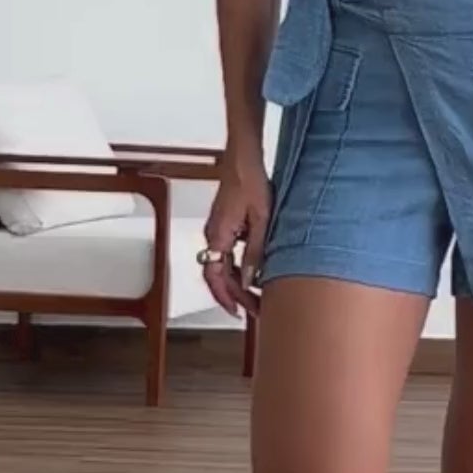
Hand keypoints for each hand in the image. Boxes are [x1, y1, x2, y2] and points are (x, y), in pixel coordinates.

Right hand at [201, 159, 269, 319]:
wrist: (243, 158)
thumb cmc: (250, 182)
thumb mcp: (260, 221)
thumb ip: (254, 252)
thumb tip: (249, 280)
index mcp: (217, 236)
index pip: (215, 277)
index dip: (226, 298)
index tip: (239, 313)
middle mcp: (212, 235)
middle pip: (218, 275)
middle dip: (235, 295)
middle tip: (255, 310)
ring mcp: (217, 229)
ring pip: (223, 265)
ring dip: (237, 282)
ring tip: (257, 295)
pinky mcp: (224, 224)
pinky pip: (227, 252)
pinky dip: (238, 266)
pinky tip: (255, 271)